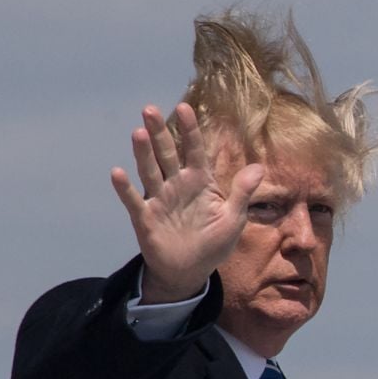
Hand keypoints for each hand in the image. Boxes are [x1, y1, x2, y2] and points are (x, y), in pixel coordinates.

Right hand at [110, 103, 263, 303]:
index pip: (195, 150)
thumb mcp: (233, 219)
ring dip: (143, 153)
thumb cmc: (213, 243)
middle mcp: (177, 185)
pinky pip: (134, 200)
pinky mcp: (145, 217)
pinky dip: (126, 188)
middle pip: (167, 154)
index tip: (185, 107)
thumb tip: (259, 168)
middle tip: (150, 110)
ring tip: (138, 133)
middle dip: (159, 133)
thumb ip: (242, 193)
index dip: (190, 130)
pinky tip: (118, 173)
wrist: (190, 271)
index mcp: (200, 182)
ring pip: (150, 171)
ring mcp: (159, 199)